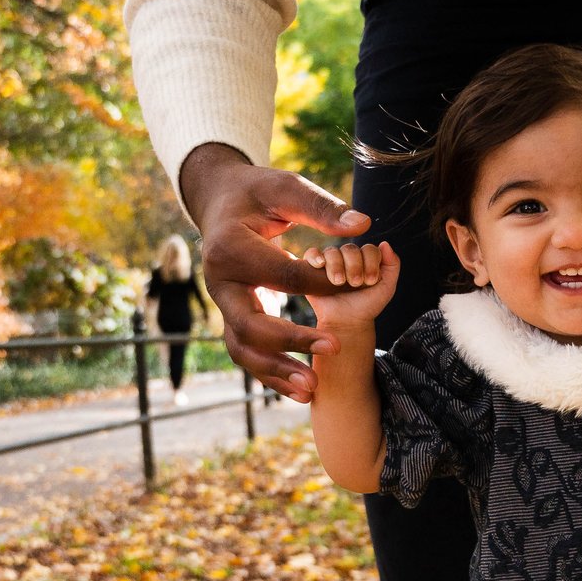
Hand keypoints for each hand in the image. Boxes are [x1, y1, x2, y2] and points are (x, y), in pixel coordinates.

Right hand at [179, 143, 371, 401]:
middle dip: (291, 341)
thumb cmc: (258, 192)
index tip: (355, 286)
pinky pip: (247, 353)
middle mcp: (218, 282)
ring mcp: (221, 304)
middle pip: (250, 324)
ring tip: (312, 388)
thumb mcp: (286, 189)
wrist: (220, 203)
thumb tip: (363, 225)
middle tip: (335, 345)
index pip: (282, 275)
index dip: (321, 283)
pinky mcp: (230, 317)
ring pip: (243, 349)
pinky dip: (271, 374)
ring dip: (276, 372)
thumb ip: (322, 208)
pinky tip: (302, 391)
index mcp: (230, 248)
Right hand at [304, 242, 399, 331]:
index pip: (369, 249)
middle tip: (355, 284)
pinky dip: (315, 256)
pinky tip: (320, 265)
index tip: (370, 281)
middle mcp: (348, 257)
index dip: (371, 263)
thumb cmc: (367, 305)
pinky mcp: (313, 268)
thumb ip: (392, 265)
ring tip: (339, 283)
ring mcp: (330, 262)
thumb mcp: (387, 287)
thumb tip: (385, 243)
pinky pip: (311, 254)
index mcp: (366, 258)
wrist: (348, 322)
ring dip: (337, 266)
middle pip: (350, 249)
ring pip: (332, 251)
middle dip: (354, 266)